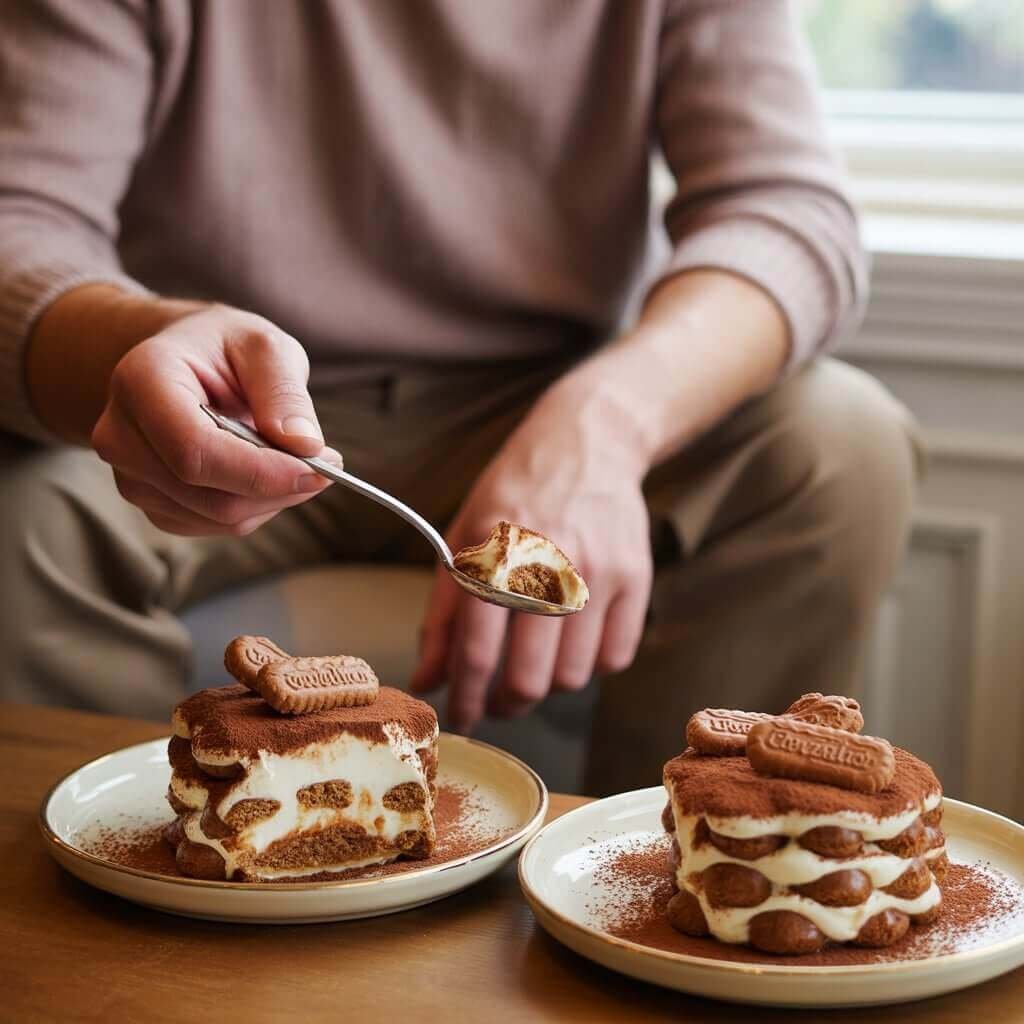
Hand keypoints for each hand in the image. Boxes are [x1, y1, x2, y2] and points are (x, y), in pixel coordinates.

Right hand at [92, 305, 339, 535]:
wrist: (186, 361)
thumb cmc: (226, 349)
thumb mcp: (265, 347)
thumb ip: (284, 392)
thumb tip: (305, 445)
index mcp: (141, 381)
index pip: (196, 451)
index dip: (262, 471)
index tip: (321, 469)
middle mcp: (121, 434)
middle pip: (208, 494)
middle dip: (279, 487)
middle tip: (328, 463)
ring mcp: (129, 475)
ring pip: (217, 516)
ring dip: (271, 498)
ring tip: (291, 457)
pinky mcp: (149, 502)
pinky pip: (212, 525)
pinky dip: (253, 507)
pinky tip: (262, 472)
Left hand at [411, 378, 653, 732]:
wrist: (589, 442)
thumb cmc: (515, 492)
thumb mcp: (463, 537)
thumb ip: (442, 613)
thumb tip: (427, 680)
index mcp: (495, 556)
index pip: (477, 654)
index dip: (466, 701)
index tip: (461, 718)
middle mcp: (547, 568)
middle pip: (528, 679)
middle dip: (507, 704)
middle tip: (497, 700)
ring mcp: (597, 575)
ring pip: (572, 677)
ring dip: (549, 685)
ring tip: (536, 663)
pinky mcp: (635, 578)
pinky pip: (614, 658)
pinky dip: (590, 666)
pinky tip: (573, 644)